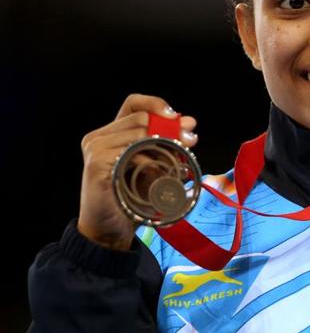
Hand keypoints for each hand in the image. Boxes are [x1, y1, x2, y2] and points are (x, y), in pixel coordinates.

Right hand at [77, 94, 197, 249]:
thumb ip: (168, 144)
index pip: (134, 103)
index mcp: (110, 133)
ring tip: (177, 161)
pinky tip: (158, 172)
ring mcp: (95, 149)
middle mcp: (98, 136)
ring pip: (139, 133)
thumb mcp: (154, 165)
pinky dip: (149, 161)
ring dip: (164, 145)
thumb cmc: (132, 197)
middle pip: (141, 118)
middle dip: (171, 128)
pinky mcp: (96, 164)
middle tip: (190, 140)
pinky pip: (131, 153)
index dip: (156, 104)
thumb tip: (190, 123)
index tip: (177, 116)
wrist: (110, 229)